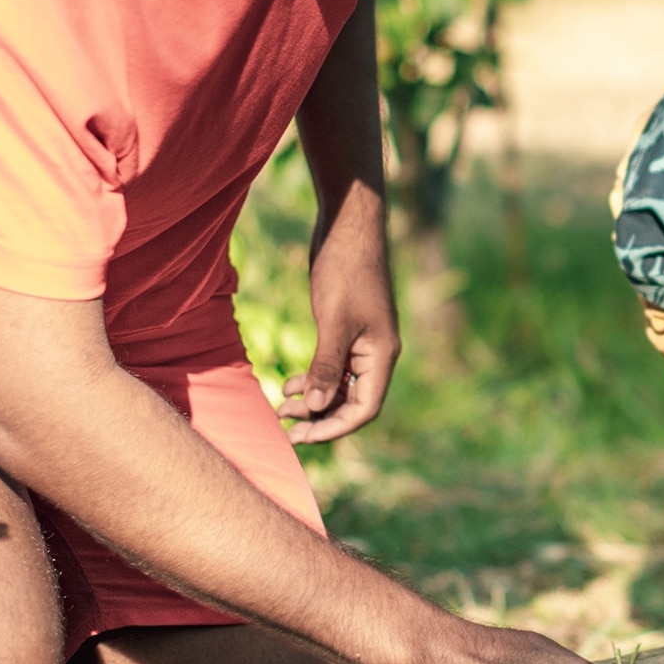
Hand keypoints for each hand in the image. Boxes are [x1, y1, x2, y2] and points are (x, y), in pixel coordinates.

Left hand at [282, 211, 400, 442]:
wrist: (348, 226)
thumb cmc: (345, 269)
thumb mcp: (333, 321)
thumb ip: (326, 366)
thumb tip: (316, 409)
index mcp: (382, 355)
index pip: (364, 409)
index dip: (334, 428)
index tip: (300, 437)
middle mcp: (376, 354)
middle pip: (352, 403)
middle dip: (320, 419)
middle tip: (285, 428)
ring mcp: (362, 342)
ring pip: (340, 387)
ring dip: (314, 401)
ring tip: (282, 406)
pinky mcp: (348, 329)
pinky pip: (333, 367)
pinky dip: (313, 378)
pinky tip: (291, 382)